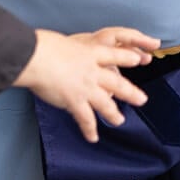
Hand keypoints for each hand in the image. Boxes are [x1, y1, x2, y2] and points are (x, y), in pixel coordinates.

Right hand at [14, 27, 159, 142]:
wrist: (37, 57)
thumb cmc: (42, 46)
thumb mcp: (61, 42)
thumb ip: (67, 50)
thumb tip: (59, 52)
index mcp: (90, 53)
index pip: (113, 55)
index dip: (126, 58)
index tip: (137, 60)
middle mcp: (92, 71)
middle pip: (117, 83)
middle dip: (131, 93)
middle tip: (142, 99)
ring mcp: (86, 87)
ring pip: (106, 104)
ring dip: (113, 114)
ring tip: (119, 120)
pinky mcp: (75, 101)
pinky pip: (86, 119)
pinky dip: (90, 130)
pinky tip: (93, 137)